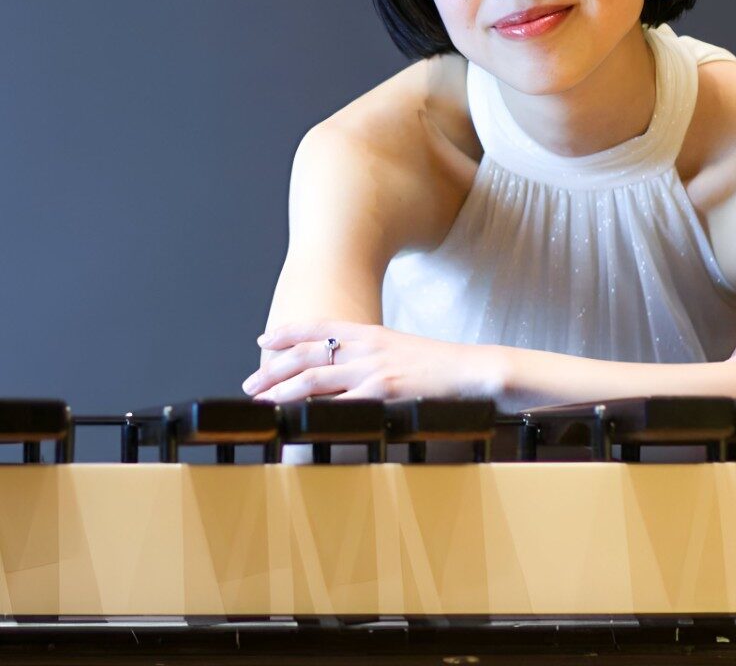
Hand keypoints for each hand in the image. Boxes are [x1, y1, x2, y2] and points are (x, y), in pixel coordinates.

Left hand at [242, 321, 502, 401]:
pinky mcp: (383, 391)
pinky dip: (314, 411)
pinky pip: (340, 403)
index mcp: (371, 333)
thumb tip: (347, 369)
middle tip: (252, 383)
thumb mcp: (402, 349)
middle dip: (274, 368)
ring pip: (314, 377)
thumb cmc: (441, 365)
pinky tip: (297, 419)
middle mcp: (367, 346)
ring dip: (283, 390)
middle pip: (308, 354)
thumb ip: (373, 355)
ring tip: (262, 402)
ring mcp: (373, 368)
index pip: (320, 328)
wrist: (472, 370)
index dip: (288, 333)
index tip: (264, 339)